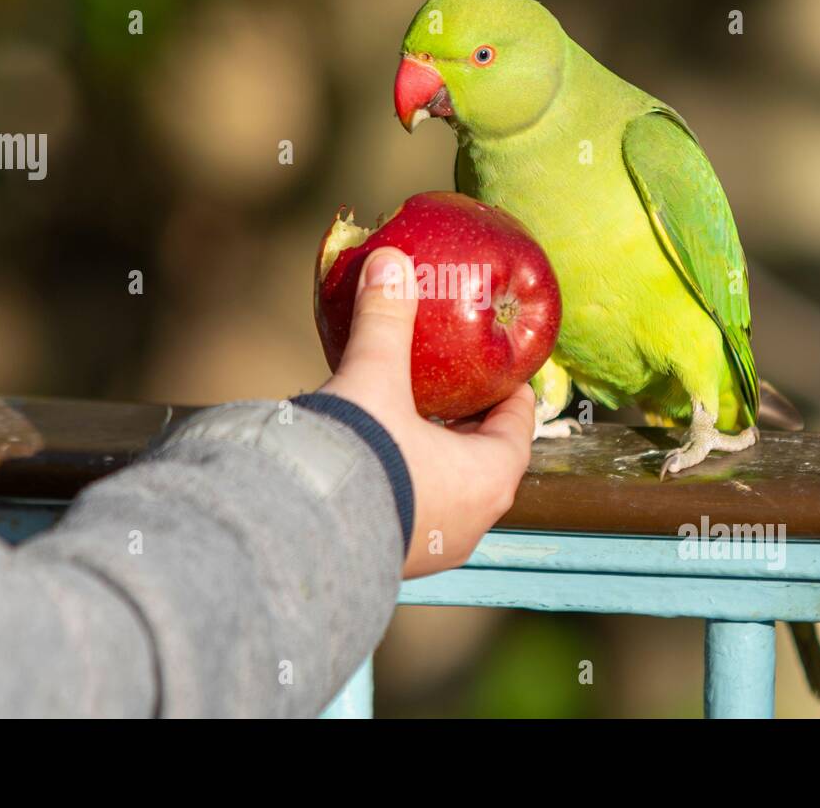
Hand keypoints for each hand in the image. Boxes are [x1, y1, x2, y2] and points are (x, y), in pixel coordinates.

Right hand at [319, 247, 533, 578]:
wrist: (301, 535)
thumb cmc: (362, 457)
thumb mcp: (375, 378)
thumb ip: (385, 320)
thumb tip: (391, 259)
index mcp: (488, 477)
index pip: (518, 427)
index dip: (510, 392)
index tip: (497, 368)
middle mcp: (472, 520)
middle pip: (485, 459)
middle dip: (468, 422)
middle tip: (451, 386)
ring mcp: (435, 548)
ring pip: (450, 490)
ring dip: (435, 456)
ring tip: (408, 420)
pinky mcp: (397, 560)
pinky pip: (415, 511)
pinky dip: (406, 482)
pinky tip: (375, 460)